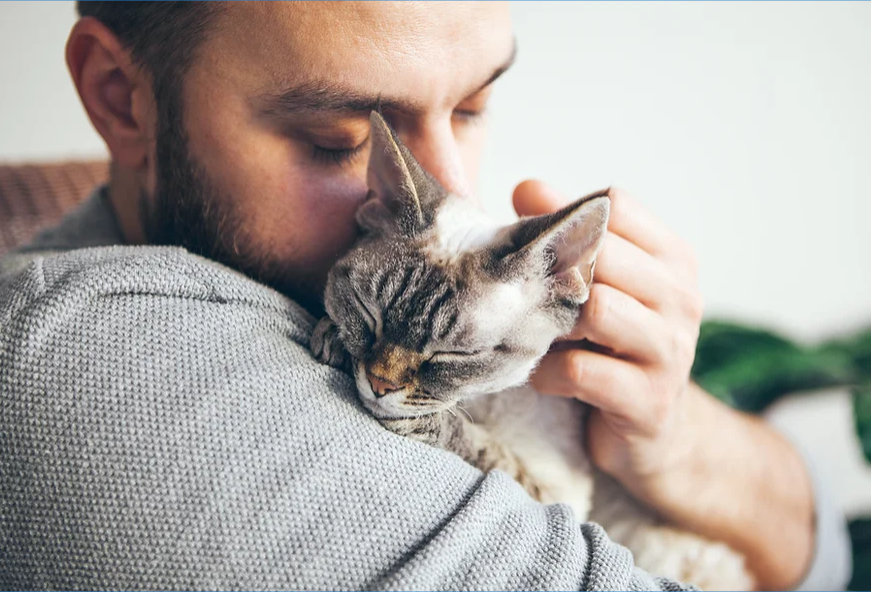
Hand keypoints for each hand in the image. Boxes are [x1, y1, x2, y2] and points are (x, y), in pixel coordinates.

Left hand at [513, 180, 813, 589]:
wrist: (657, 436)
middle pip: (602, 253)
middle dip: (553, 269)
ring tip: (538, 336)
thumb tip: (526, 188)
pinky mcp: (650, 402)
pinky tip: (546, 377)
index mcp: (673, 259)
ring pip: (595, 308)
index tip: (532, 237)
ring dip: (550, 323)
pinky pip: (581, 370)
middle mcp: (681, 298)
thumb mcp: (601, 287)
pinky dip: (548, 372)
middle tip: (525, 292)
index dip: (565, 214)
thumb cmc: (615, 349)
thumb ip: (570, 237)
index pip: (616, 205)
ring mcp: (671, 351)